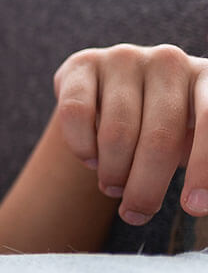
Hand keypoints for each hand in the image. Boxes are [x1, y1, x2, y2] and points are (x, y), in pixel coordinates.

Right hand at [54, 43, 207, 224]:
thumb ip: (201, 160)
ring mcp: (124, 58)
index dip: (204, 169)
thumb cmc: (163, 126)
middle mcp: (170, 60)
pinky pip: (77, 115)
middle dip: (146, 187)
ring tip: (114, 186)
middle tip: (136, 214)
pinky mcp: (83, 64)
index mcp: (207, 77)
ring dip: (113, 172)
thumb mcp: (192, 139)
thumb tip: (202, 203)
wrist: (112, 95)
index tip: (194, 209)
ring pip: (116, 132)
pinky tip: (91, 158)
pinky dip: (82, 148)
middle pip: (160, 137)